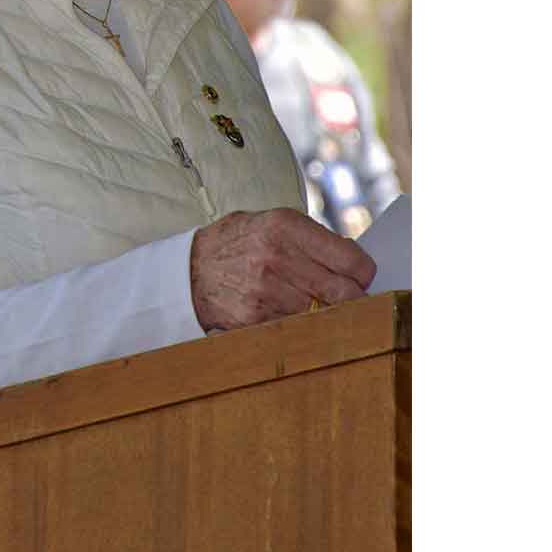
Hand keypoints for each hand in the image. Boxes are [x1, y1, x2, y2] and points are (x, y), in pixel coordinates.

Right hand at [188, 208, 376, 331]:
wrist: (188, 269)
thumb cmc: (237, 243)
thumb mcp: (272, 223)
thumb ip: (311, 239)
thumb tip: (353, 260)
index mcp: (286, 227)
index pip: (352, 260)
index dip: (364, 273)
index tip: (361, 277)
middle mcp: (277, 258)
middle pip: (344, 293)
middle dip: (354, 298)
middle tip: (349, 298)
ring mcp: (265, 291)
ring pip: (324, 315)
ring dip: (327, 314)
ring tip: (317, 306)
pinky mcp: (254, 319)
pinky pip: (298, 329)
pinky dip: (303, 326)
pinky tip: (293, 316)